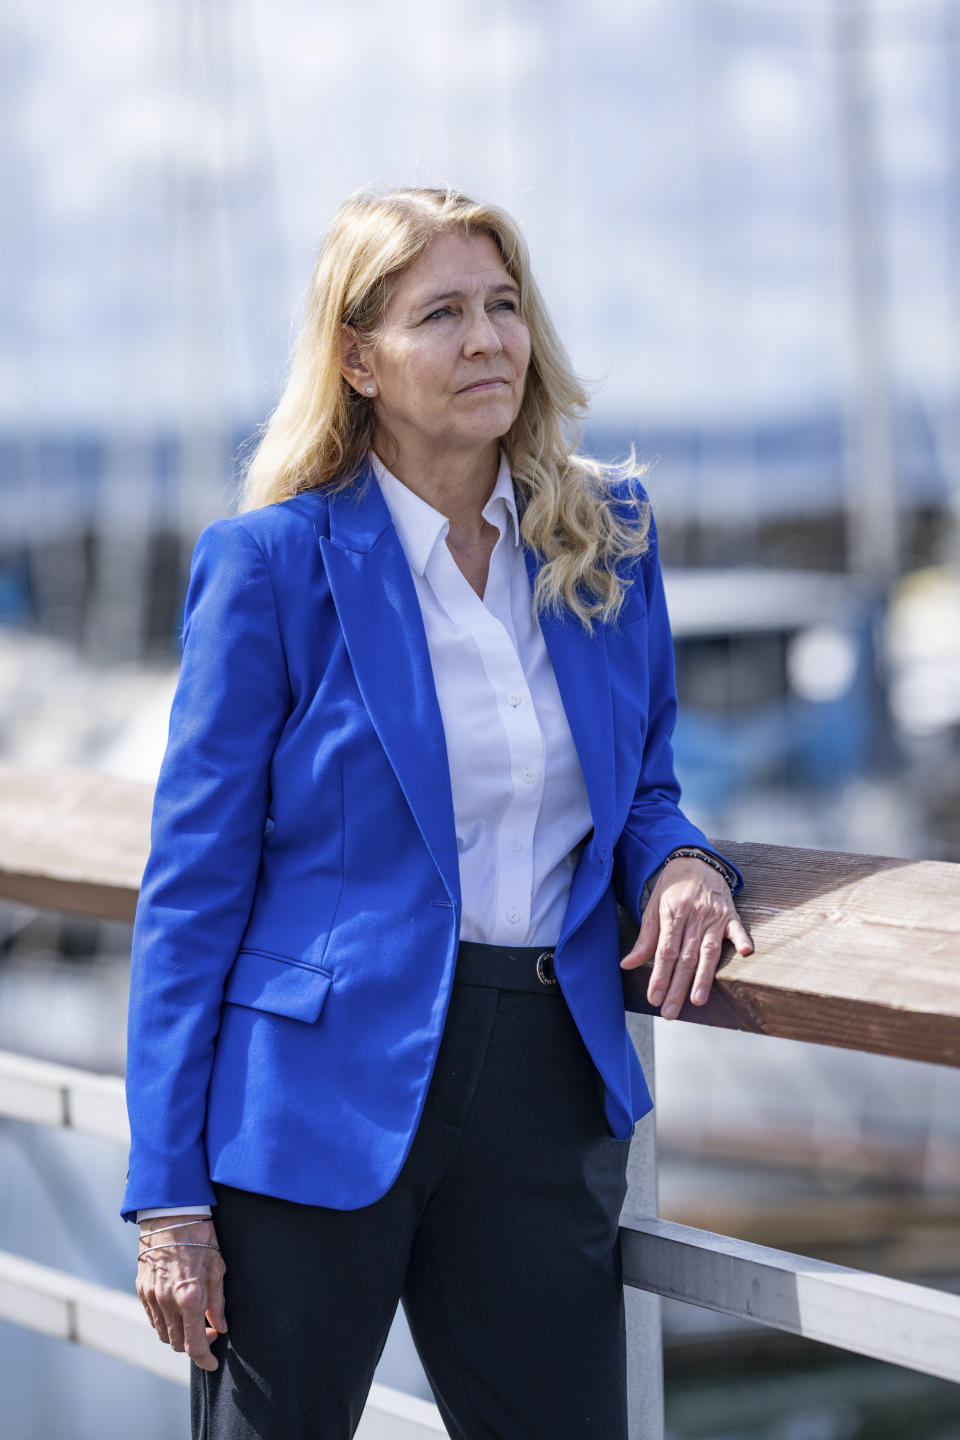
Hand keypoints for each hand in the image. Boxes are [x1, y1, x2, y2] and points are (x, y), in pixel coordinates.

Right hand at [137, 1216, 226, 1370]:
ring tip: (194, 1321)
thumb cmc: (199, 1236)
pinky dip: (165, 1323)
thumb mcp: (217, 1268)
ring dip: (178, 1336)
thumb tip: (220, 1327)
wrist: (171, 1214)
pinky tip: (177, 1312)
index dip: (205, 1359)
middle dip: (194, 1346)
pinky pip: (152, 1319)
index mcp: (189, 1298)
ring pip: (163, 1334)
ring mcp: (151, 1297)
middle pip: (177, 1344)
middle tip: (208, 1333)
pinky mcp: (141, 1290)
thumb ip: (217, 1303)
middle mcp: (167, 1302)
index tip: (213, 1363)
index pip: (194, 1345)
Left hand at [620, 856, 752, 1018]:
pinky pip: (738, 928)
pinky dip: (742, 939)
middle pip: (685, 957)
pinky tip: (746, 953)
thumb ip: (645, 939)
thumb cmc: (672, 889)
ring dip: (704, 976)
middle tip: (670, 1012)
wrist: (694, 861)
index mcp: (672, 914)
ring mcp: (713, 916)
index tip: (654, 998)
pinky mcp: (731, 915)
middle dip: (677, 987)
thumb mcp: (653, 908)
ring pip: (709, 950)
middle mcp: (693, 917)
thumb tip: (627, 964)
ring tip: (697, 1000)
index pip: (665, 951)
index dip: (659, 976)